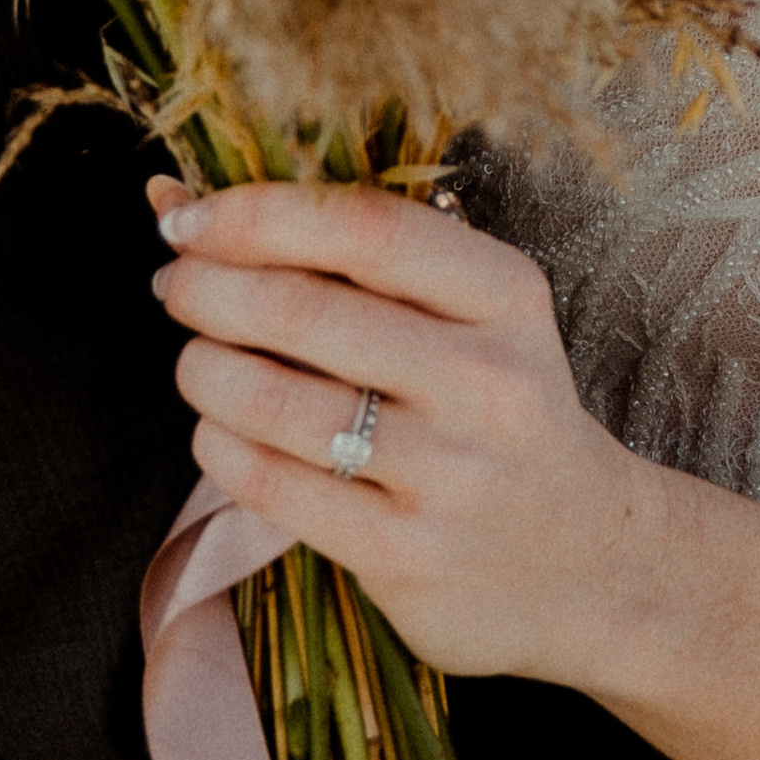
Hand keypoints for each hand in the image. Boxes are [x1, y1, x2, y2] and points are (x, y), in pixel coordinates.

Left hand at [149, 176, 664, 684]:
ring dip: (204, 370)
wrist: (585, 562)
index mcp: (506, 295)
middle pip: (306, 312)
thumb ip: (343, 251)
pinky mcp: (408, 556)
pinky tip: (219, 429)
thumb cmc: (496, 407)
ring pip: (278, 402)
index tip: (188, 218)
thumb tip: (174, 198)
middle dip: (209, 289)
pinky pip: (275, 487)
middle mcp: (487, 379)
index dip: (258, 214)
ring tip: (195, 360)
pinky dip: (221, 447)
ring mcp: (450, 475)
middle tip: (174, 284)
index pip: (365, 228)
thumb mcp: (466, 313)